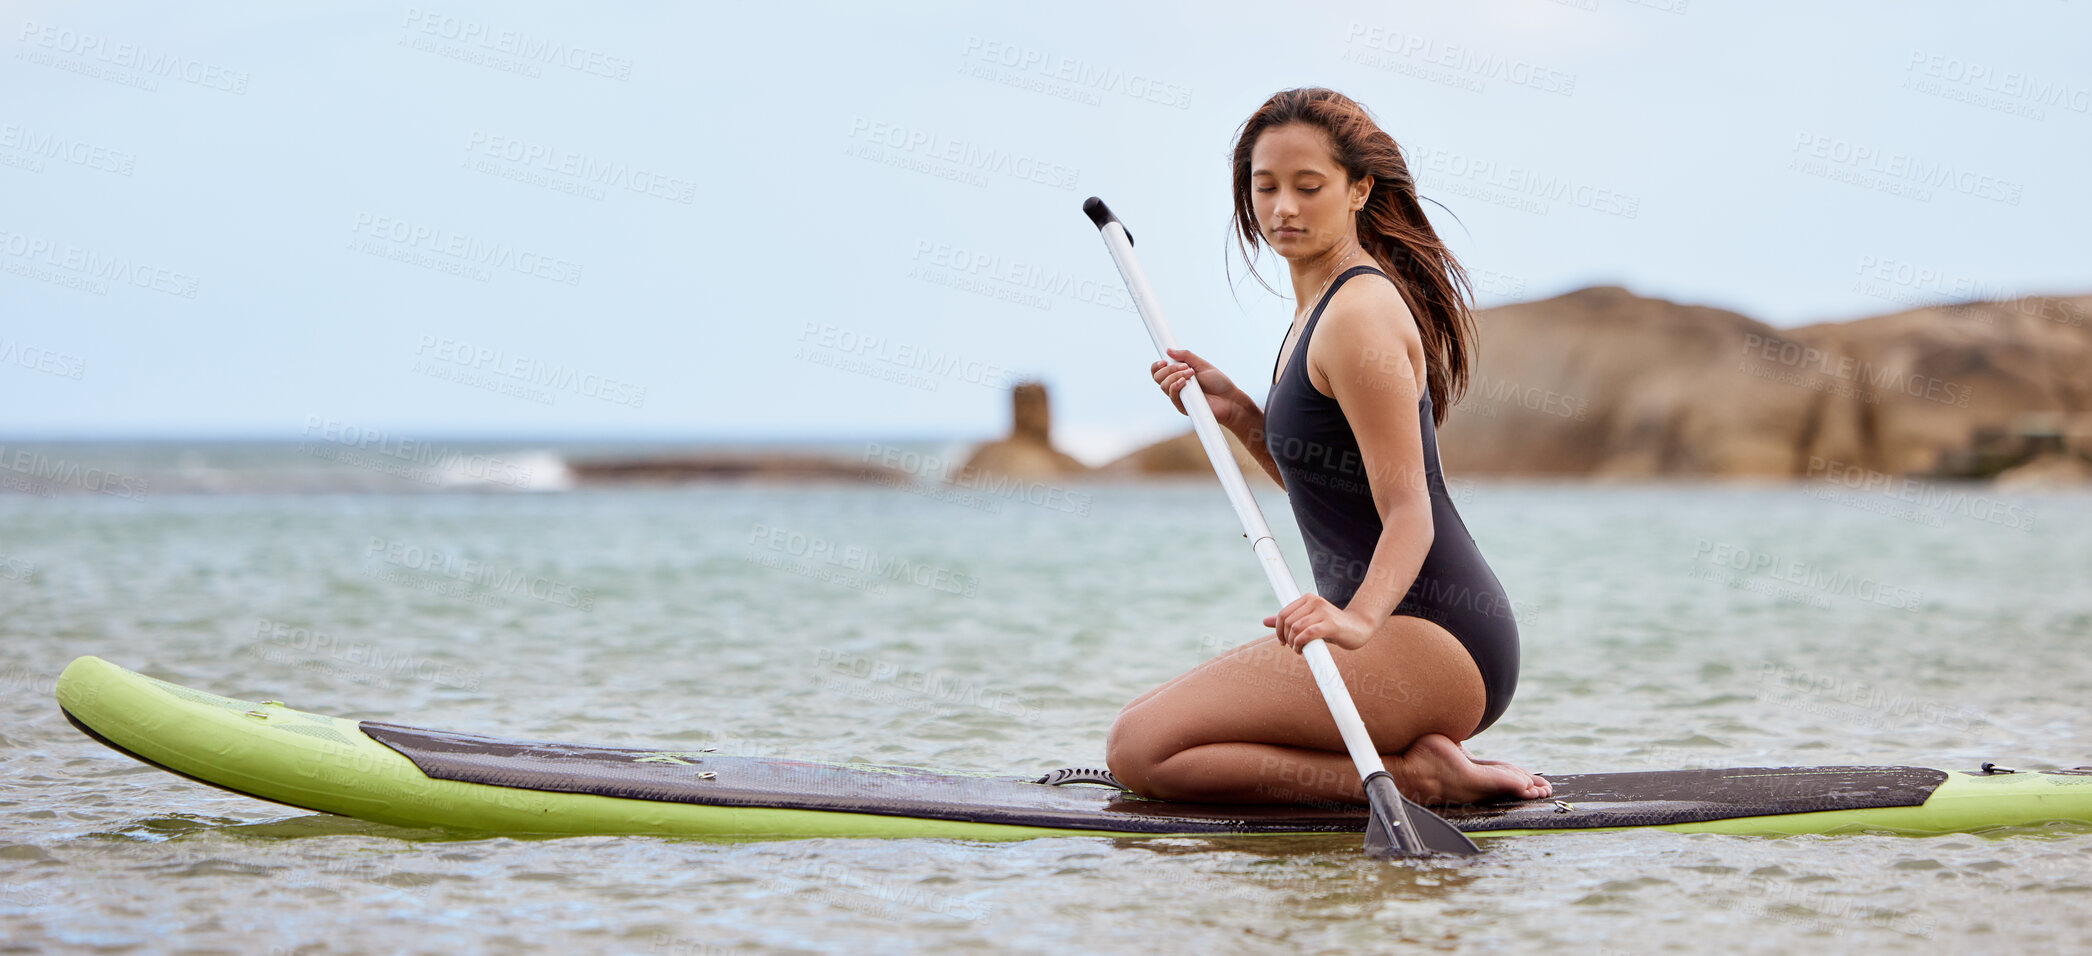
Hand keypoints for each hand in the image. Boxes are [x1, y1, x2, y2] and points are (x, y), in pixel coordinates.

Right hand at [1150, 348, 1255, 431]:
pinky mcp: (1183, 407)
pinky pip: (1172, 396)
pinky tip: (1184, 382)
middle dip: (1168, 369)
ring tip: (1191, 373)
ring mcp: (1179, 397)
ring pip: (1163, 386)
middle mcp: (1176, 387)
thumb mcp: (1202, 365)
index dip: (1156, 366)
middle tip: (1185, 366)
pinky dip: (1176, 386)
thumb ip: (1186, 356)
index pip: (1159, 372)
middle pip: (1158, 378)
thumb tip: (1168, 350)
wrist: (1230, 399)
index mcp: (1178, 376)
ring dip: (1175, 376)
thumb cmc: (1219, 383)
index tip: (1163, 360)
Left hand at [1264, 594, 1378, 652]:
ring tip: (1298, 649)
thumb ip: (1289, 621)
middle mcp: (1315, 601)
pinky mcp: (1331, 624)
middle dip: (1286, 637)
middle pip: (1288, 621)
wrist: (1359, 628)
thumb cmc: (1332, 626)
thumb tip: (1264, 621)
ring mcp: (1323, 612)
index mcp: (1308, 599)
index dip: (1278, 629)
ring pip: (1296, 628)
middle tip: (1292, 647)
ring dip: (1293, 643)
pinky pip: (1308, 633)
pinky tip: (1302, 650)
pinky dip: (1300, 644)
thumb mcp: (1308, 622)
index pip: (1283, 613)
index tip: (1282, 641)